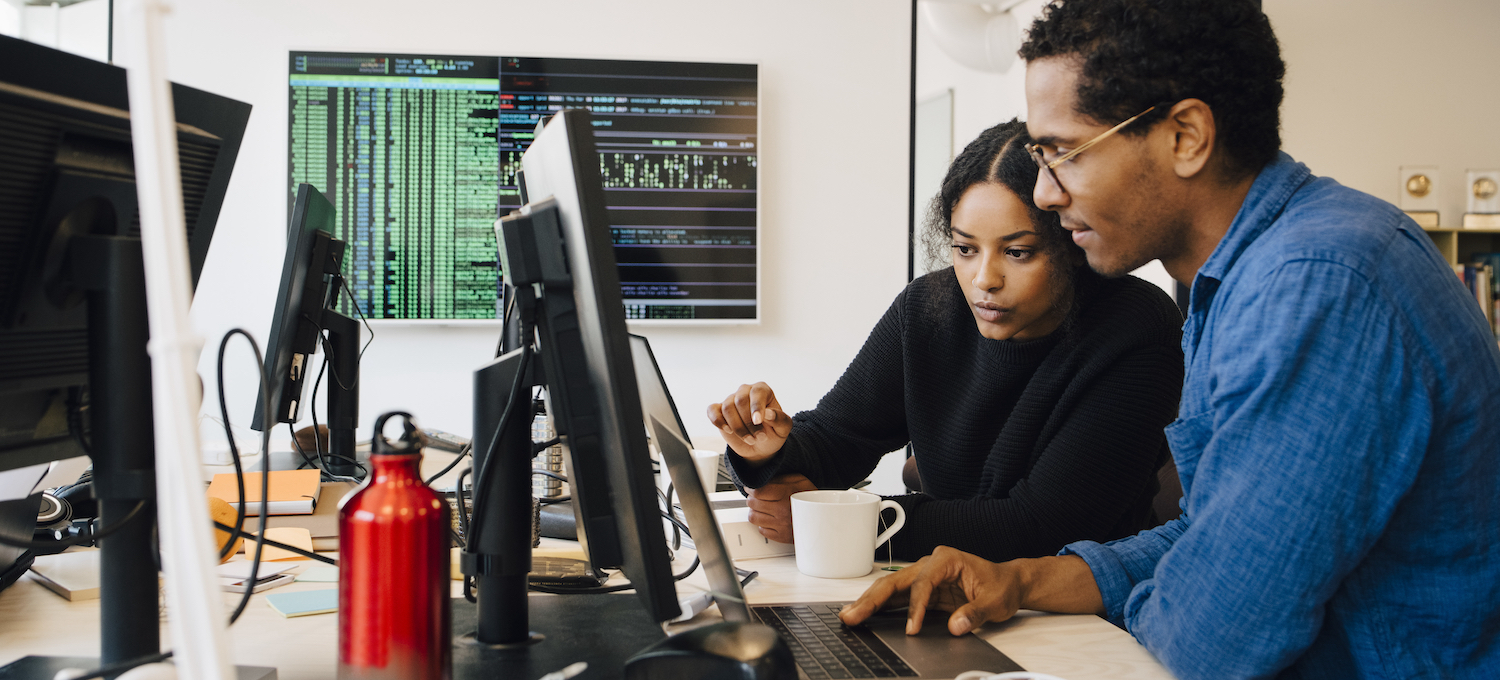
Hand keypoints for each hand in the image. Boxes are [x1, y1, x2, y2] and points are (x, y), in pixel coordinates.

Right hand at [707, 382, 791, 461]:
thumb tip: (768, 413)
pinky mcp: (719, 411)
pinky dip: (718, 421)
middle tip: (758, 437)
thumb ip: (779, 419)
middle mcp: (745, 392)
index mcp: (762, 391)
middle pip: (740, 400)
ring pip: (728, 408)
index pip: (757, 392)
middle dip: (748, 422)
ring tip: (750, 439)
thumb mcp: (783, 428)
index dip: (757, 406)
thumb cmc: (773, 433)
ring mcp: (731, 400)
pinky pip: (712, 410)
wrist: (760, 447)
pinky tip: (728, 430)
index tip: (758, 421)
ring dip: (738, 427)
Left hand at [745, 473, 817, 542]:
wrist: (824, 516)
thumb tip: (763, 479)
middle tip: (756, 497)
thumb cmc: (811, 498)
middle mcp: (782, 511)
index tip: (750, 488)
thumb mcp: (799, 480)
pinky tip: (769, 518)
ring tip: (761, 508)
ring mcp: (781, 525)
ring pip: (753, 518)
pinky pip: (762, 530)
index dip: (750, 488)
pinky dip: (763, 524)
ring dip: (755, 511)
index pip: (758, 492)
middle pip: (753, 504)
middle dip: (752, 498)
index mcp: (785, 495)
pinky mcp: (781, 536)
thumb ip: (780, 478)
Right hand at [838, 546, 1022, 635]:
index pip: (922, 582)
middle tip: (851, 615)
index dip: (914, 606)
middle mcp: (930, 564)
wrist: (1008, 584)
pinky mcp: (921, 590)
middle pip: (895, 581)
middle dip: (871, 599)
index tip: (912, 628)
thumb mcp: (995, 602)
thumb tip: (956, 626)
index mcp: (946, 559)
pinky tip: (864, 615)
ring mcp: (923, 576)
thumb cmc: (1001, 587)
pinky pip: (897, 598)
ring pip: (890, 589)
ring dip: (869, 603)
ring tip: (849, 616)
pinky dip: (880, 607)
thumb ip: (975, 614)